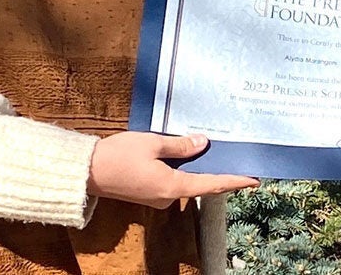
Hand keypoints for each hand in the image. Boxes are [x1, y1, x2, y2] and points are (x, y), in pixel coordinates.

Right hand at [88, 132, 257, 208]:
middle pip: (201, 184)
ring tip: (215, 150)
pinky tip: (187, 155)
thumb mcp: (152, 143)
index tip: (254, 179)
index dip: (234, 181)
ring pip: (186, 182)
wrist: (87, 173)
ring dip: (199, 168)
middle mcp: (168, 197)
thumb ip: (179, 145)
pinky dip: (183, 170)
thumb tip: (203, 143)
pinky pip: (173, 181)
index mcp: (173, 186)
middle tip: (238, 156)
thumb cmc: (118, 155)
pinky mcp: (149, 193)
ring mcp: (158, 197)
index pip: (212, 184)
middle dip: (219, 171)